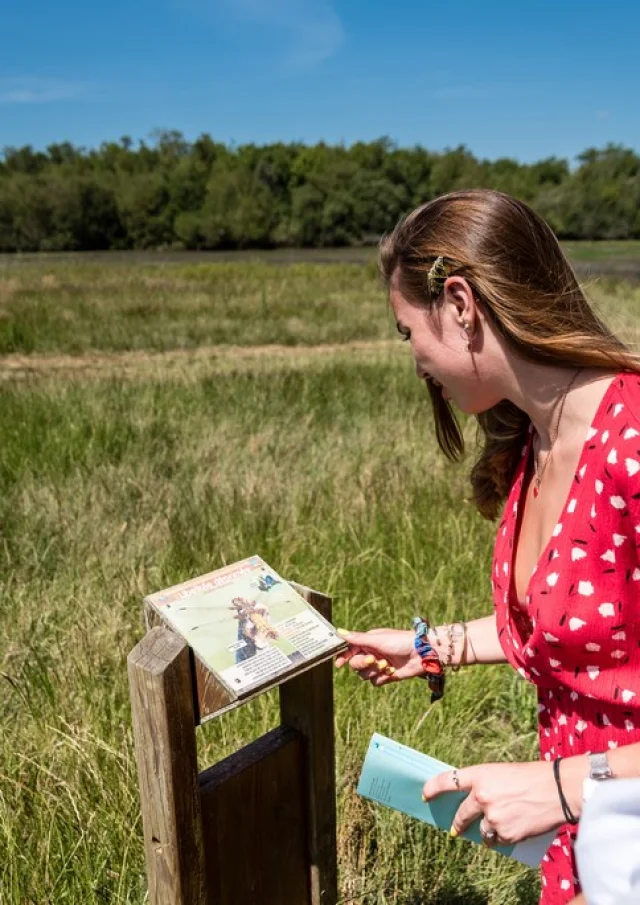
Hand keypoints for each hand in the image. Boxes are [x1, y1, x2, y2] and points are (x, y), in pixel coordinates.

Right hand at [335, 628, 422, 684]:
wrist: (420, 654)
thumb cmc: (400, 641)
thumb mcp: (376, 639)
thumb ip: (357, 638)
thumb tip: (339, 631)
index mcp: (367, 642)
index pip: (350, 650)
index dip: (343, 656)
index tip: (339, 663)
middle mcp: (371, 653)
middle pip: (355, 664)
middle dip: (364, 664)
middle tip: (374, 660)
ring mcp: (379, 665)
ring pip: (364, 675)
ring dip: (374, 671)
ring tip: (386, 665)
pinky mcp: (386, 675)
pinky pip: (375, 682)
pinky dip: (382, 678)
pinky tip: (391, 672)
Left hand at [422, 760, 564, 845]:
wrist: (557, 790)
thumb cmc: (531, 777)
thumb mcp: (502, 773)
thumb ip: (485, 785)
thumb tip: (472, 803)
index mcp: (480, 775)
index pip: (447, 780)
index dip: (433, 788)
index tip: (424, 795)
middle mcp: (482, 796)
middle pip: (461, 814)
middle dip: (458, 824)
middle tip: (454, 829)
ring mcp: (493, 817)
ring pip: (481, 831)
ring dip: (486, 832)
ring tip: (497, 827)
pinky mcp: (505, 834)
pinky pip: (497, 840)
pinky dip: (501, 838)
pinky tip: (511, 830)